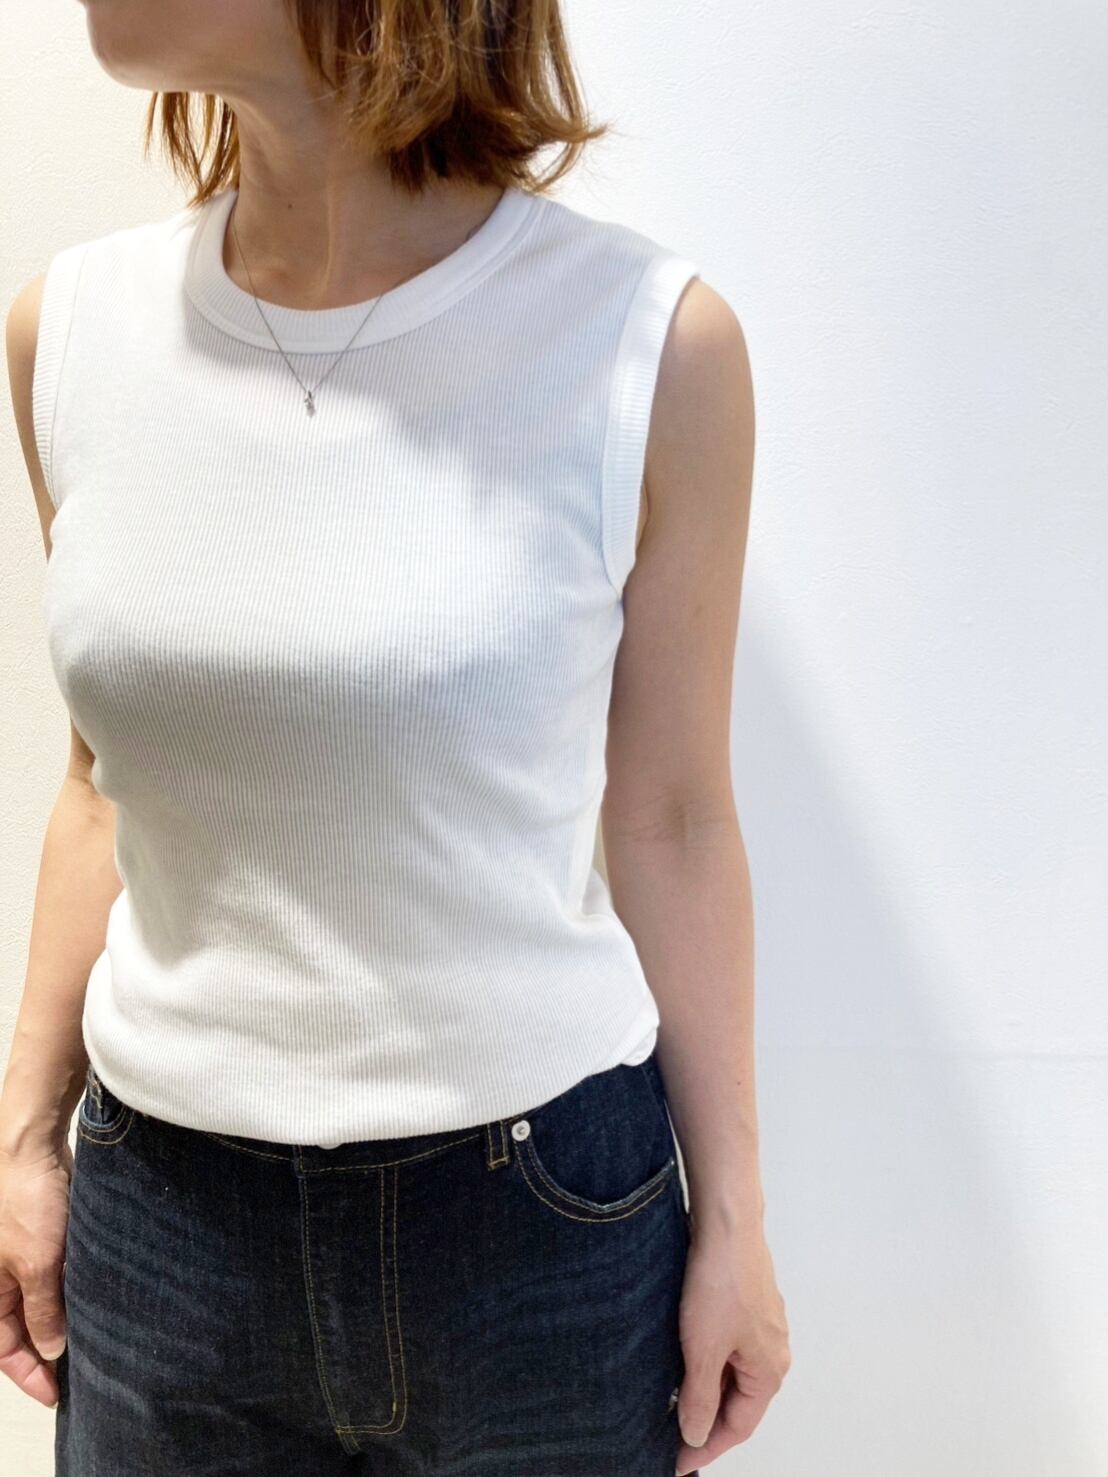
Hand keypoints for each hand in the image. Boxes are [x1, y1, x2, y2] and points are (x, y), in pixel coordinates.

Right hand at [0, 1142, 73, 1409]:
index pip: (3, 1347)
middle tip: (78, 1372)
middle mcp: (0, 1273)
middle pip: (21, 1326)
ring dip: (63, 1318)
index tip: (55, 1394)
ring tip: (92, 1340)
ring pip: (42, 1299)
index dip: (28, 1373)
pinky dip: (72, 1288)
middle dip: (46, 1350)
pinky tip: (94, 1299)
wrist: (34, 1142)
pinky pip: (56, 1272)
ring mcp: (23, 1252)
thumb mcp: (35, 1264)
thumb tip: (51, 1348)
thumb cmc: (24, 1200)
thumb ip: (42, 1310)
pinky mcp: (44, 1232)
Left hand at [674, 1216, 790, 1472]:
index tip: (677, 1462)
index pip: (738, 1426)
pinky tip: (684, 1357)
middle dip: (708, 1421)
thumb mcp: (702, 1351)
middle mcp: (773, 1349)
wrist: (726, 1223)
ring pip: (733, 1371)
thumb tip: (696, 1435)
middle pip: (740, 1401)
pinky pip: (730, 1345)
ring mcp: (762, 1324)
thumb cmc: (721, 1282)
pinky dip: (709, 1361)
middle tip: (671, 1437)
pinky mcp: (748, 1301)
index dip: (706, 1448)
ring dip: (707, 1389)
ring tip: (672, 1402)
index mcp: (769, 1370)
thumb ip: (700, 1399)